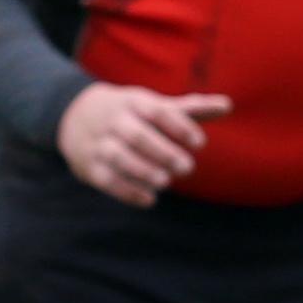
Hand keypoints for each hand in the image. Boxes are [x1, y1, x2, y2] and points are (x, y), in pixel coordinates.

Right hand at [59, 83, 227, 207]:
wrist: (74, 115)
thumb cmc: (130, 111)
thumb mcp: (155, 105)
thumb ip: (191, 109)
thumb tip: (228, 105)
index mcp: (135, 102)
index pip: (157, 112)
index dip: (179, 126)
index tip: (200, 143)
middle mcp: (115, 121)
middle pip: (137, 135)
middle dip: (162, 151)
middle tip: (188, 168)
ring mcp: (100, 143)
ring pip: (119, 156)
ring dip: (143, 170)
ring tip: (166, 182)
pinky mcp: (90, 166)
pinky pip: (107, 179)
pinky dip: (127, 191)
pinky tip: (150, 200)